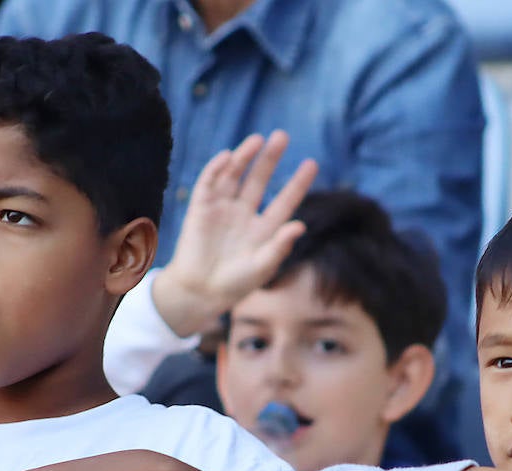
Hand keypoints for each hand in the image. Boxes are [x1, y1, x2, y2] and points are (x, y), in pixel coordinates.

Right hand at [151, 131, 318, 337]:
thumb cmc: (234, 285)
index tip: (312, 163)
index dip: (298, 183)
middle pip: (260, 180)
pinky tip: (228, 157)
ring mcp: (222, 209)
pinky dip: (216, 169)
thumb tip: (300, 226)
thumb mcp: (262, 267)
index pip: (285, 200)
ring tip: (257, 140)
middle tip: (282, 136)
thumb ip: (279, 247)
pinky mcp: (200, 208)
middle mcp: (244, 214)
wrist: (199, 292)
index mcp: (264, 229)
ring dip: (244, 157)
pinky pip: (209, 183)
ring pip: (235, 176)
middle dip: (270, 158)